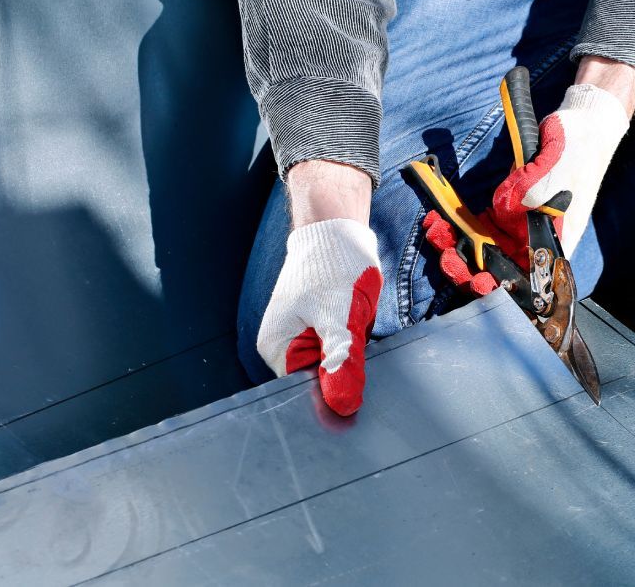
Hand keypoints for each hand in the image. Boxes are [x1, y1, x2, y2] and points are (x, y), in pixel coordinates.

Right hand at [257, 160, 379, 415]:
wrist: (336, 228)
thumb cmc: (334, 267)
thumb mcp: (342, 319)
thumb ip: (341, 363)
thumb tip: (342, 406)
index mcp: (277, 348)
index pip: (306, 392)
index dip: (334, 392)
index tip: (357, 383)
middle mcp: (282, 346)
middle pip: (320, 379)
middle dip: (344, 369)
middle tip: (358, 339)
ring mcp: (299, 336)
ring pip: (333, 362)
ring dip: (351, 352)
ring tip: (354, 322)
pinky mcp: (317, 326)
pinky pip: (339, 346)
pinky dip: (352, 338)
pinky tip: (356, 319)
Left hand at [423, 61, 634, 293]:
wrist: (582, 127)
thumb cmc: (577, 152)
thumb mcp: (553, 173)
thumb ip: (528, 195)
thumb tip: (503, 210)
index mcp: (557, 242)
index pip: (528, 279)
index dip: (502, 286)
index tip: (478, 281)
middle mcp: (538, 241)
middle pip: (500, 268)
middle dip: (469, 267)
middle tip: (446, 257)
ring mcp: (521, 227)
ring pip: (484, 248)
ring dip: (457, 244)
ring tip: (436, 231)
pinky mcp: (507, 212)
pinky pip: (479, 226)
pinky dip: (459, 224)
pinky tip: (439, 217)